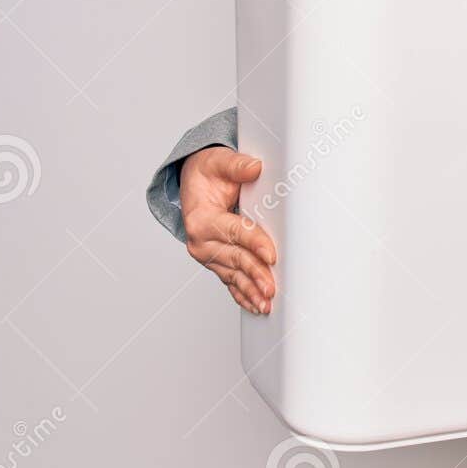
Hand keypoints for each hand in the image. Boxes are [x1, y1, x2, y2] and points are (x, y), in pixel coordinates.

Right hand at [180, 147, 276, 314]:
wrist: (194, 184)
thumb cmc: (208, 173)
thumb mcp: (219, 161)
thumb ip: (236, 165)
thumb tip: (254, 167)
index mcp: (201, 219)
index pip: (234, 232)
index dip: (254, 243)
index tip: (271, 255)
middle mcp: (201, 242)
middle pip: (235, 259)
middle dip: (255, 274)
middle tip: (272, 288)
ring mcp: (208, 255)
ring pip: (233, 275)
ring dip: (250, 291)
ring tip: (266, 304)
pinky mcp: (216, 262)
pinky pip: (230, 281)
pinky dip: (242, 294)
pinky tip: (255, 306)